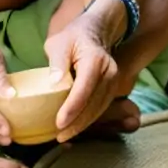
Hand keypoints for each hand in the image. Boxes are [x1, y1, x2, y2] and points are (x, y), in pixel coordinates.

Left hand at [44, 12, 121, 141]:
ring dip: (84, 124)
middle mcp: (110, 71)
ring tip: (65, 136)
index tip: (59, 123)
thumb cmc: (74, 37)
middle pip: (94, 103)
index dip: (72, 108)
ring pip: (100, 108)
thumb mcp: (59, 43)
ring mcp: (114, 80)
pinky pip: (102, 106)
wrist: (96, 30)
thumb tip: (53, 84)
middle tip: (59, 137)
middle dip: (78, 123)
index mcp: (95, 60)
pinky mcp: (113, 86)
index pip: (84, 89)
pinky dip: (90, 118)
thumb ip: (57, 62)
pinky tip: (76, 126)